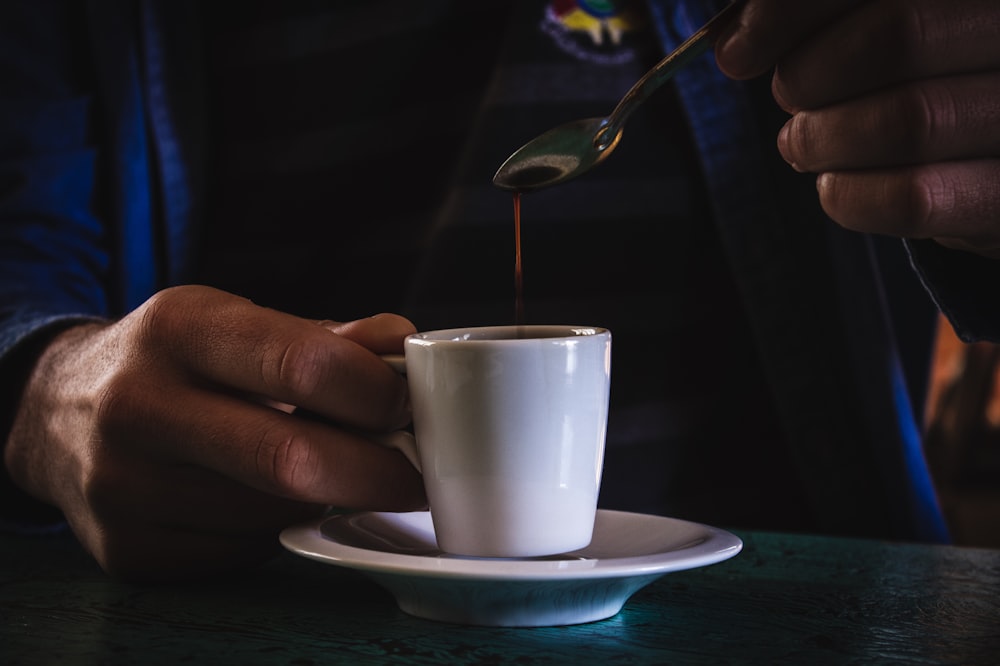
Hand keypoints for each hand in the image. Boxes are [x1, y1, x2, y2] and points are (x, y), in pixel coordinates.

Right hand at [4, 286, 425, 579]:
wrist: (57, 410)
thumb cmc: (175, 360)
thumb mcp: (238, 323)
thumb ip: (327, 337)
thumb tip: (408, 344)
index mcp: (179, 328)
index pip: (304, 365)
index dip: (377, 393)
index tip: (410, 407)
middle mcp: (138, 405)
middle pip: (291, 459)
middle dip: (375, 472)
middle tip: (413, 473)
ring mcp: (124, 486)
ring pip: (273, 516)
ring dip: (324, 501)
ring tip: (332, 472)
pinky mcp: (127, 549)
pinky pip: (242, 554)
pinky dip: (275, 532)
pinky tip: (267, 501)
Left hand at [716, 0, 999, 257]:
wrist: (990, 162)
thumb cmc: (923, 82)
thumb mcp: (875, 33)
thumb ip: (822, 20)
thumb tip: (737, 43)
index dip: (786, 12)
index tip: (737, 50)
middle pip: (896, 36)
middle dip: (809, 76)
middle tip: (788, 98)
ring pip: (906, 121)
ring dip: (822, 139)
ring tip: (804, 143)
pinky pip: (913, 199)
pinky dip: (847, 196)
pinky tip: (835, 185)